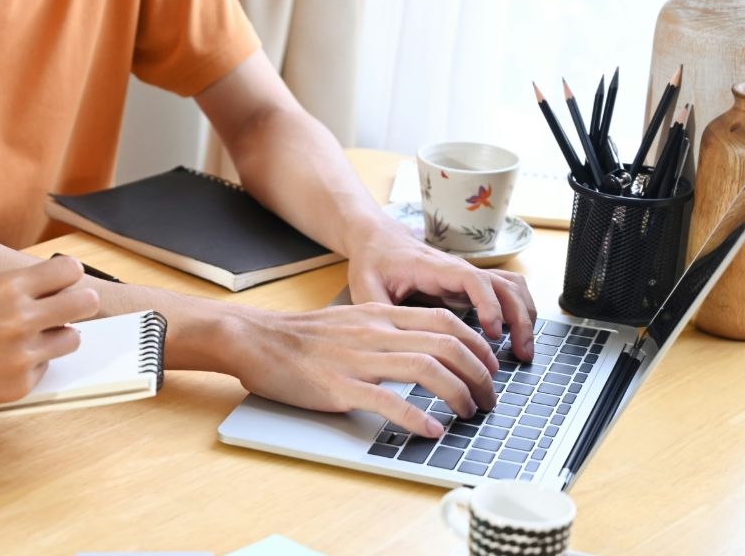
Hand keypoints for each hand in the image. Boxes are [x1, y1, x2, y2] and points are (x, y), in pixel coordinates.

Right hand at [0, 255, 97, 421]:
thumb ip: (14, 294)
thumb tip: (48, 293)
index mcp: (7, 287)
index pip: (68, 270)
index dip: (68, 277)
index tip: (64, 282)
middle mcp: (21, 317)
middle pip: (85, 302)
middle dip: (80, 304)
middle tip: (69, 309)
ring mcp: (24, 353)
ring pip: (72, 338)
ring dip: (59, 336)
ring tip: (34, 339)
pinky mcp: (22, 383)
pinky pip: (45, 367)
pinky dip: (33, 365)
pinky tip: (6, 364)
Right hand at [224, 302, 498, 437]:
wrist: (255, 340)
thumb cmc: (299, 337)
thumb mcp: (350, 321)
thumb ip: (384, 331)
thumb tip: (419, 351)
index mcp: (379, 314)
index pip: (444, 321)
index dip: (476, 344)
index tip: (489, 366)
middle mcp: (375, 331)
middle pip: (447, 343)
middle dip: (479, 373)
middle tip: (488, 398)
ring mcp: (359, 359)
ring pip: (427, 368)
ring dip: (458, 393)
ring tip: (468, 414)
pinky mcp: (340, 386)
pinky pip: (388, 400)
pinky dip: (416, 417)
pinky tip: (430, 430)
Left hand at [345, 216, 537, 360]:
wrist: (377, 240)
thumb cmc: (372, 261)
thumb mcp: (365, 286)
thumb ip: (378, 310)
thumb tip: (391, 341)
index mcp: (433, 268)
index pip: (473, 280)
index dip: (489, 303)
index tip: (494, 331)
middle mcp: (457, 270)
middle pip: (503, 285)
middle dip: (519, 318)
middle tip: (521, 353)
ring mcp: (467, 277)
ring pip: (511, 287)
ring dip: (525, 316)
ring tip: (525, 350)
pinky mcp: (469, 286)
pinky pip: (505, 292)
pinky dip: (518, 310)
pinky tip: (517, 336)